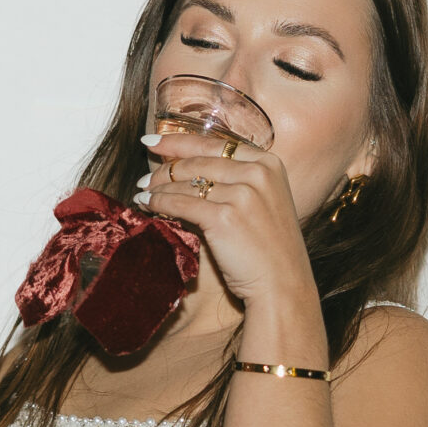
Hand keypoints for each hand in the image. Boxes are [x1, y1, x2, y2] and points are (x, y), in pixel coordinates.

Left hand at [136, 131, 317, 308]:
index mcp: (268, 164)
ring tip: (144, 192)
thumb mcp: (266, 202)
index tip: (156, 140)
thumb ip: (238, 181)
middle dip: (165, 167)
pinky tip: (147, 205)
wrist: (283, 286)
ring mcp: (241, 195)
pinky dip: (159, 204)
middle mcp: (257, 173)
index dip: (179, 140)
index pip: (215, 144)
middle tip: (145, 176)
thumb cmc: (271, 249)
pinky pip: (180, 204)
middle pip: (197, 161)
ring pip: (186, 183)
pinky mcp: (223, 218)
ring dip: (158, 187)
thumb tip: (191, 169)